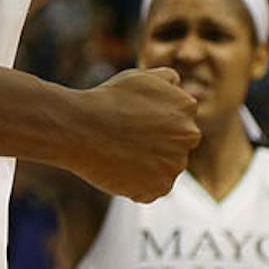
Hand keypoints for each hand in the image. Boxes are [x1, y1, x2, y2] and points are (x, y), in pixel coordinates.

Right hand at [67, 68, 200, 201]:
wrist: (78, 128)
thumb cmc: (106, 100)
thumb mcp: (139, 77)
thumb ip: (166, 79)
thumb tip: (177, 83)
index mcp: (187, 108)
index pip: (178, 123)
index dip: (154, 124)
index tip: (132, 121)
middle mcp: (189, 136)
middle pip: (174, 147)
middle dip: (155, 145)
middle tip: (125, 139)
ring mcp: (175, 164)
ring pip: (164, 169)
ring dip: (147, 166)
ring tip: (119, 153)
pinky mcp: (158, 187)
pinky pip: (151, 190)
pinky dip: (137, 185)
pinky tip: (119, 169)